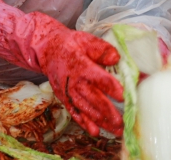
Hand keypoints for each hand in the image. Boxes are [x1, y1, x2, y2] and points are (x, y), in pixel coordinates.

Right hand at [30, 13, 123, 136]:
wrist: (47, 49)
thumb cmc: (70, 45)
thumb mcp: (86, 40)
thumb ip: (101, 49)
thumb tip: (116, 58)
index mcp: (81, 65)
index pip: (98, 78)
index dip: (111, 87)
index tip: (124, 96)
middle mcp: (74, 81)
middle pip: (93, 98)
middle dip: (108, 111)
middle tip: (121, 122)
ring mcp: (68, 92)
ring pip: (86, 109)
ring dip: (101, 121)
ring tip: (116, 130)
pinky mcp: (64, 98)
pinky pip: (74, 112)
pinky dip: (84, 123)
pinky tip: (95, 131)